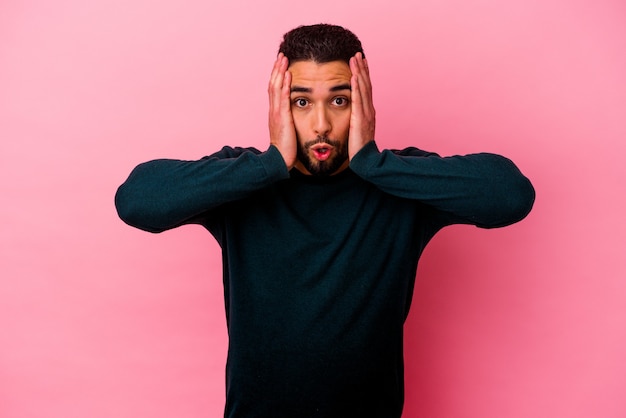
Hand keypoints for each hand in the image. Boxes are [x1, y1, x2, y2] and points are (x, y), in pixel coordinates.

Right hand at [268, 53, 296, 168]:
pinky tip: (289, 75)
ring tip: (284, 58)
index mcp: (275, 112)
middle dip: (277, 69)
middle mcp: (273, 110)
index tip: (281, 64)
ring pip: (276, 87)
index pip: (275, 90)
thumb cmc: (286, 148)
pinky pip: (283, 97)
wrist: (279, 160)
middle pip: (273, 84)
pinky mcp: (282, 117)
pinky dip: (285, 84)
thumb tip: (292, 114)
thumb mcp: (287, 130)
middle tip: (282, 55)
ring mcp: (276, 113)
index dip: (277, 76)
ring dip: (280, 72)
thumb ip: (288, 120)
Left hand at [348, 52, 375, 159]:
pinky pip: (358, 100)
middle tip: (357, 54)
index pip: (365, 89)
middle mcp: (369, 110)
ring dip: (359, 73)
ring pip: (363, 89)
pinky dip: (356, 87)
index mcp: (368, 112)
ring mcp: (367, 114)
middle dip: (362, 68)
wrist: (366, 160)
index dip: (363, 74)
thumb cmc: (359, 148)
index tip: (360, 62)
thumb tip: (351, 114)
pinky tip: (353, 77)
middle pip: (366, 85)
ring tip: (354, 59)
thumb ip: (355, 119)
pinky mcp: (361, 119)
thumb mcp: (357, 130)